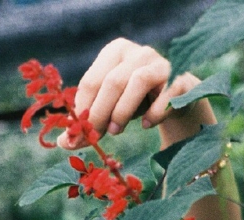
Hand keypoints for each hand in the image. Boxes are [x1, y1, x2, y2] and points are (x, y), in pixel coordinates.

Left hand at [56, 38, 205, 149]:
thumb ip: (87, 123)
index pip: (91, 81)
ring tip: (116, 130)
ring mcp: (161, 63)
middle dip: (100, 113)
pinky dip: (153, 113)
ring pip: (138, 82)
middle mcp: (138, 52)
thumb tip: (64, 142)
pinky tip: (146, 124)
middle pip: (112, 82)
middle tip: (96, 136)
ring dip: (123, 111)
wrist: (174, 101)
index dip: (82, 111)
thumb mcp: (107, 110)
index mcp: (114, 53)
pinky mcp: (180, 79)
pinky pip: (165, 95)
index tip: (77, 135)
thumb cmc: (134, 103)